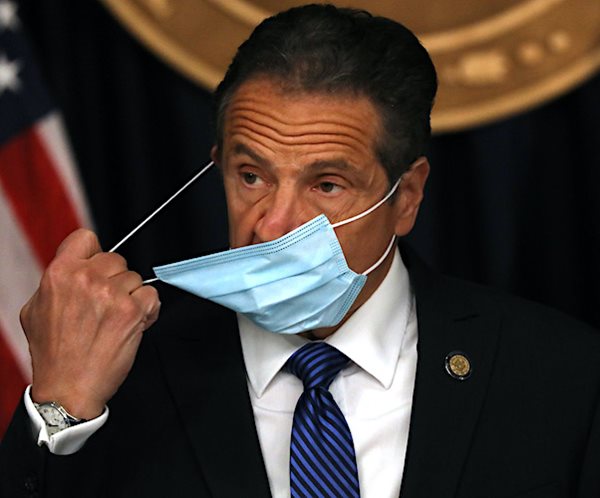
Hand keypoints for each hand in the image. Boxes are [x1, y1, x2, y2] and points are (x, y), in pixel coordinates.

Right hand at [21, 229, 160, 419]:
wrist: (69, 388)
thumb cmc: (53, 354)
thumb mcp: (35, 310)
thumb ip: (55, 283)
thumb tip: (74, 268)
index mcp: (60, 273)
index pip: (86, 238)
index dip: (93, 253)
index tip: (95, 268)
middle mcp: (86, 279)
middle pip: (116, 259)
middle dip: (114, 280)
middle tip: (105, 305)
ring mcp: (112, 294)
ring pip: (135, 278)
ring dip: (130, 297)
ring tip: (115, 320)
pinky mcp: (133, 310)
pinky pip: (152, 294)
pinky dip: (148, 309)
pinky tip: (133, 323)